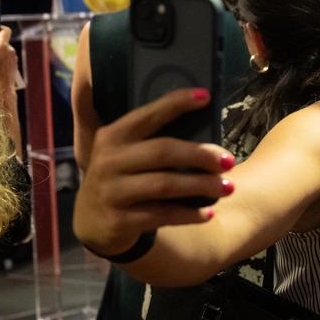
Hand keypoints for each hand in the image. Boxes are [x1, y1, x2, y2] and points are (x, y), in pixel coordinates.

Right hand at [73, 87, 233, 256]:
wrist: (90, 223)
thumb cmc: (121, 179)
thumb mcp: (125, 156)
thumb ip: (151, 141)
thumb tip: (204, 129)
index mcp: (113, 137)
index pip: (148, 115)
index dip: (176, 103)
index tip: (205, 96)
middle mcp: (109, 161)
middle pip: (163, 151)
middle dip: (200, 155)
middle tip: (229, 161)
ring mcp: (112, 191)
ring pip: (165, 184)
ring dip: (202, 185)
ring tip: (228, 187)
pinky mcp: (120, 219)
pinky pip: (163, 214)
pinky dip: (189, 214)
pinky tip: (209, 213)